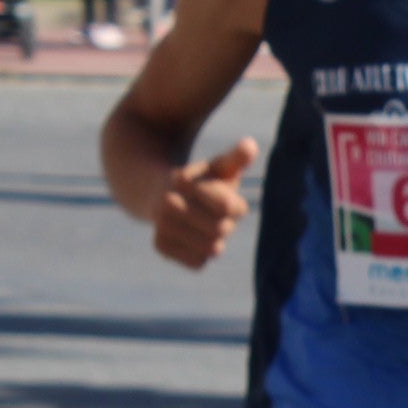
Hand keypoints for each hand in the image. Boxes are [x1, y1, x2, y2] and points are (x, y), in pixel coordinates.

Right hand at [152, 139, 257, 269]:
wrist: (157, 194)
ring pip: (212, 249)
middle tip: (218, 217)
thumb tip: (250, 145)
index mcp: (183, 180)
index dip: (237, 207)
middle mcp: (168, 203)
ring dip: (217, 241)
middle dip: (228, 225)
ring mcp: (161, 226)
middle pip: (221, 230)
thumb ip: (236, 158)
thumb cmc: (199, 181)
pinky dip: (203, 254)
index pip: (226, 207)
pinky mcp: (160, 247)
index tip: (231, 203)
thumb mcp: (218, 167)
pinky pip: (199, 262)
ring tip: (206, 227)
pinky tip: (193, 238)